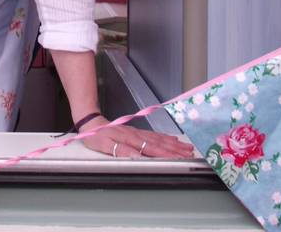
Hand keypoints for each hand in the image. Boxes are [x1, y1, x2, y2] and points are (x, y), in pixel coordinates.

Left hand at [78, 115, 195, 158]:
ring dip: (173, 144)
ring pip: (159, 138)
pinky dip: (165, 137)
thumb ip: (121, 151)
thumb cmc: (96, 136)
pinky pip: (154, 134)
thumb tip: (137, 156)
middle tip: (190, 154)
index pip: (151, 149)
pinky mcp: (136, 131)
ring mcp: (137, 132)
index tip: (178, 158)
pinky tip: (173, 139)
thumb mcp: (104, 146)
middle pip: (159, 143)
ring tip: (186, 148)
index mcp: (130, 140)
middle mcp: (136, 135)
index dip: (166, 154)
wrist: (91, 122)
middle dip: (175, 149)